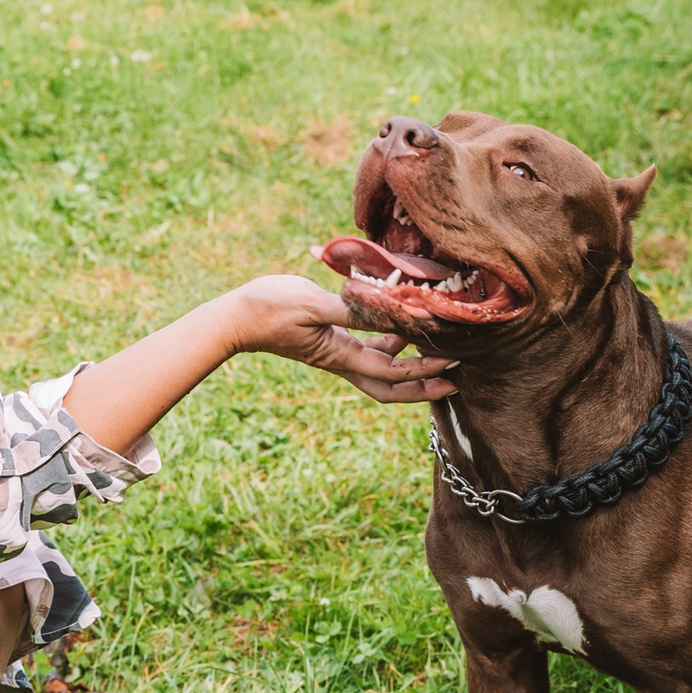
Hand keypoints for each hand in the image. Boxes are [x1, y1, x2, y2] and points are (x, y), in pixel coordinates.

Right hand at [219, 275, 455, 403]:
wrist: (237, 318)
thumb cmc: (271, 308)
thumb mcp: (315, 304)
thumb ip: (354, 310)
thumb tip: (393, 313)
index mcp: (342, 356)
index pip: (392, 372)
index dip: (424, 371)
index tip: (451, 363)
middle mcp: (343, 361)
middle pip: (390, 386)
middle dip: (423, 388)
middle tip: (454, 382)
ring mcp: (336, 353)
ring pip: (381, 367)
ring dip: (410, 364)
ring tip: (437, 350)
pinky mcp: (330, 341)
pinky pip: (368, 347)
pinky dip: (389, 342)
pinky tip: (402, 324)